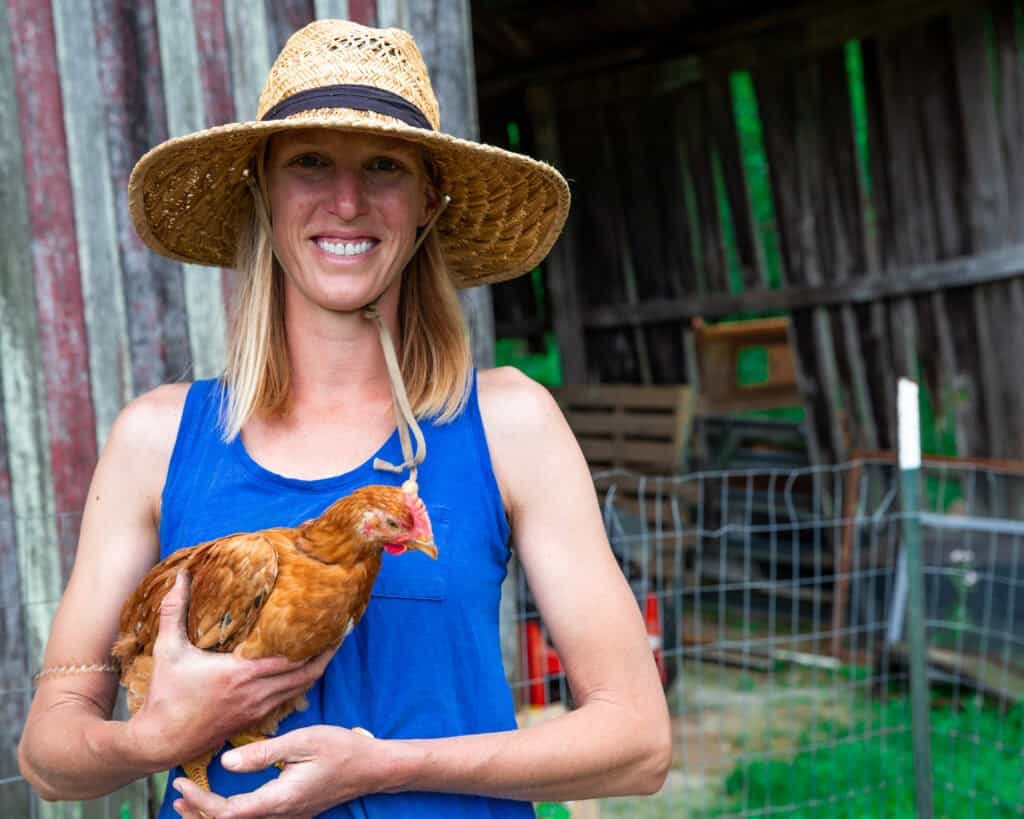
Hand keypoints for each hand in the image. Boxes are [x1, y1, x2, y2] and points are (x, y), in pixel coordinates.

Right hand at [128, 571, 335, 767]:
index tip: (333, 624)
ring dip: (315, 669)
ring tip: (326, 648)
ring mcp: (256, 709)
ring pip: (299, 689)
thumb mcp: (167, 650)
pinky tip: (299, 671)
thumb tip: (179, 577)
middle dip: (326, 653)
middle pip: (307, 674)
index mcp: (242, 674)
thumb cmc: (164, 696)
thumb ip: (173, 612)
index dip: (317, 642)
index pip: (293, 657)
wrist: (159, 742)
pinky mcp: (252, 720)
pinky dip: (298, 685)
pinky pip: (286, 700)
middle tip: (341, 633)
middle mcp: (256, 693)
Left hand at [170, 726, 399, 817]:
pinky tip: (223, 802)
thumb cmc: (340, 749)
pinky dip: (231, 812)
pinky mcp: (291, 811)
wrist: (371, 767)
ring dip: (211, 815)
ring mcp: (286, 816)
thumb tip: (225, 762)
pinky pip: (253, 818)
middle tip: (176, 794)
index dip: (200, 802)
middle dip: (198, 813)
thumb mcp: (302, 741)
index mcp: (279, 799)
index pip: (227, 812)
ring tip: (188, 803)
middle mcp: (280, 814)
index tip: (181, 783)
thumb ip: (264, 754)